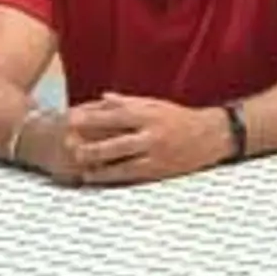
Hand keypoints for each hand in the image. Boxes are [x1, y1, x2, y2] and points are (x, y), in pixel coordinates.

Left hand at [34, 95, 231, 186]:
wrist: (210, 136)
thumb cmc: (178, 117)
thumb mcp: (154, 104)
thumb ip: (127, 102)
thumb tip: (102, 98)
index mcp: (148, 114)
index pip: (114, 115)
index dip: (91, 117)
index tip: (70, 118)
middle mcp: (151, 134)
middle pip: (115, 140)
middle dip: (90, 144)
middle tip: (66, 145)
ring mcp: (155, 154)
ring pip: (121, 161)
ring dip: (98, 164)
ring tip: (78, 165)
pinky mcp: (159, 170)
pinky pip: (130, 174)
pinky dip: (111, 176)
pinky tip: (95, 177)